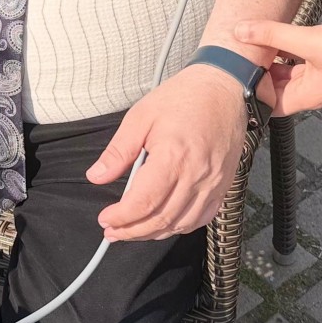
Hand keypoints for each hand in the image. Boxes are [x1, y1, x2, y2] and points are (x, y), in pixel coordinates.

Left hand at [87, 65, 247, 241]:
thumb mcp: (141, 116)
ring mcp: (212, 183)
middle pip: (161, 219)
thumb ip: (119, 151)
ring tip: (133, 230)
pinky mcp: (222, 186)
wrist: (224, 88)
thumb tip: (97, 175)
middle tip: (113, 231)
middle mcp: (196, 175)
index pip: (143, 202)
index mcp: (173, 157)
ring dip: (154, 233)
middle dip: (132, 231)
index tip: (106, 219)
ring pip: (180, 224)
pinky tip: (164, 224)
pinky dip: (180, 227)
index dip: (121, 218)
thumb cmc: (185, 97)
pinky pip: (201, 218)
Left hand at [234, 19, 321, 115]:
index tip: (238, 74)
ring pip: (291, 74)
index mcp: (306, 97)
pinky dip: (290, 53)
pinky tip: (281, 37)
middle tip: (243, 56)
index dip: (253, 93)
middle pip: (278, 88)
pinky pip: (304, 63)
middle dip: (262, 74)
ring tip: (256, 44)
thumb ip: (273, 34)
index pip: (270, 105)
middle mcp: (313, 93)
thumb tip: (239, 31)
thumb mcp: (308, 40)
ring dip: (275, 62)